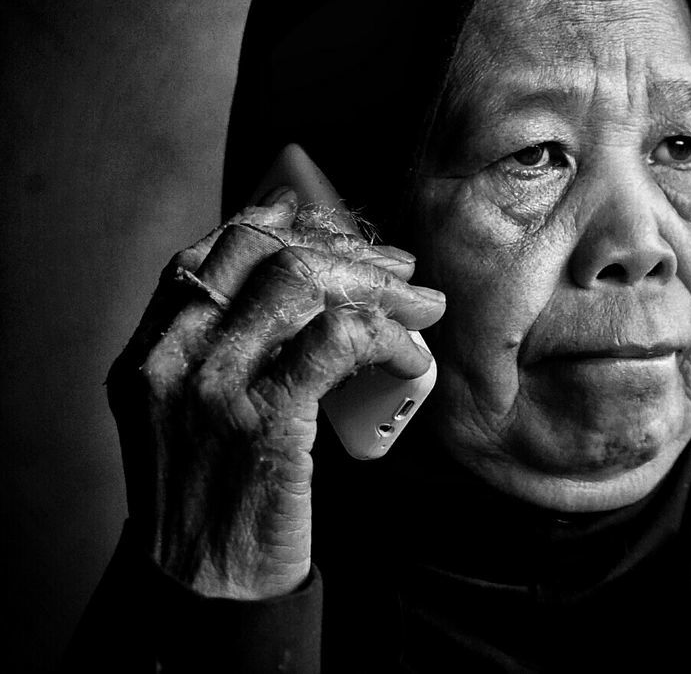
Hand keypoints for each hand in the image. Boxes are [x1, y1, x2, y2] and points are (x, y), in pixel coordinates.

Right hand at [106, 188, 445, 598]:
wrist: (205, 584)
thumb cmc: (216, 492)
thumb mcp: (191, 411)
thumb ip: (224, 348)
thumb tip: (301, 280)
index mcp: (151, 350)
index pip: (216, 250)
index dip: (282, 225)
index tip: (334, 226)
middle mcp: (171, 360)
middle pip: (264, 254)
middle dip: (346, 248)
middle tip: (399, 269)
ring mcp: (214, 389)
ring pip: (301, 284)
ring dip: (377, 284)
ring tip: (420, 305)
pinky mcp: (265, 423)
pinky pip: (338, 342)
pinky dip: (387, 335)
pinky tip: (410, 355)